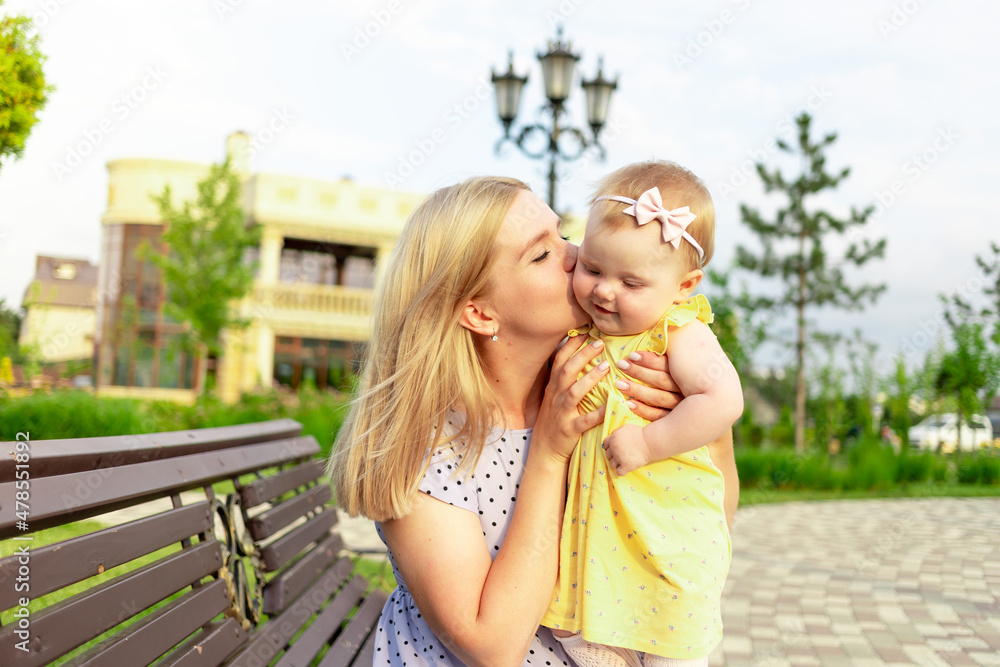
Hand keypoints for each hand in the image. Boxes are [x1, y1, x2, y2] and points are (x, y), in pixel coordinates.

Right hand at [534, 336, 609, 461]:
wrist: (544, 451)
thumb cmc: (554, 420)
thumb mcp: (554, 397)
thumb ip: (564, 379)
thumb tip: (579, 359)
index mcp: (553, 387)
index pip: (560, 360)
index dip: (571, 344)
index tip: (585, 331)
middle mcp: (555, 397)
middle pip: (567, 371)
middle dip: (583, 355)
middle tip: (600, 342)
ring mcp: (562, 413)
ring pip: (574, 392)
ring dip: (590, 378)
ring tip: (606, 366)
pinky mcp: (570, 429)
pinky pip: (585, 420)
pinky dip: (598, 412)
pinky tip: (612, 404)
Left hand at [603, 423, 650, 475]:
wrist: (650, 442)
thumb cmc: (640, 434)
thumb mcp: (625, 428)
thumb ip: (616, 432)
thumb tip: (612, 437)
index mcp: (613, 438)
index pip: (605, 444)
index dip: (610, 446)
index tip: (616, 448)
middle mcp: (614, 448)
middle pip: (608, 455)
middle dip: (614, 455)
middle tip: (623, 454)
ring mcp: (619, 458)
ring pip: (612, 464)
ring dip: (618, 464)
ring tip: (626, 461)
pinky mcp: (626, 466)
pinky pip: (619, 472)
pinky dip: (623, 471)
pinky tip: (627, 467)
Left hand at [614, 350, 682, 420]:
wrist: (699, 414)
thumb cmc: (683, 382)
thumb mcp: (680, 369)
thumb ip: (667, 359)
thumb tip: (650, 344)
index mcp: (688, 375)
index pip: (667, 365)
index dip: (649, 360)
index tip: (631, 355)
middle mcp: (687, 390)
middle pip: (661, 380)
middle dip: (639, 372)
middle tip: (621, 365)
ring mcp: (682, 408)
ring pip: (658, 398)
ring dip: (637, 390)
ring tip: (619, 383)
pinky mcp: (676, 422)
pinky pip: (658, 416)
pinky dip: (644, 410)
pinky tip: (629, 403)